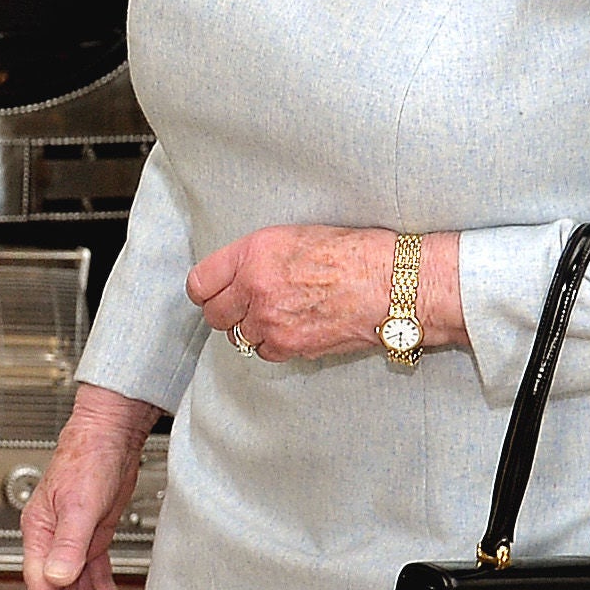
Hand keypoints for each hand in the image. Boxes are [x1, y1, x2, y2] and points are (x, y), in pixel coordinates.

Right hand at [22, 385, 154, 589]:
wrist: (110, 433)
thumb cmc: (89, 457)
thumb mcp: (80, 504)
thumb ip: (68, 544)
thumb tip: (55, 579)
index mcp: (38, 534)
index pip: (43, 587)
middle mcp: (52, 541)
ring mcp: (72, 540)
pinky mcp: (92, 537)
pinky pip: (96, 576)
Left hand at [186, 225, 462, 363]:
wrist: (390, 284)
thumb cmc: (353, 254)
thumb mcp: (295, 237)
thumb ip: (256, 258)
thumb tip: (233, 277)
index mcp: (254, 253)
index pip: (199, 282)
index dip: (207, 290)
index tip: (214, 293)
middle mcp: (255, 287)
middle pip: (214, 315)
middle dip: (227, 312)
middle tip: (247, 307)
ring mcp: (270, 320)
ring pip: (238, 337)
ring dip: (252, 330)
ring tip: (278, 316)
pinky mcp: (289, 346)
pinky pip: (263, 353)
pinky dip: (273, 345)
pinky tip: (294, 329)